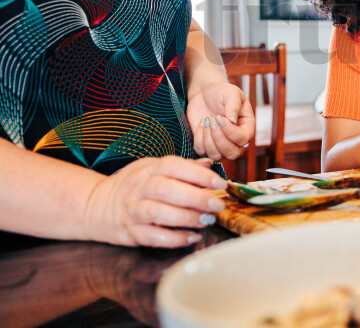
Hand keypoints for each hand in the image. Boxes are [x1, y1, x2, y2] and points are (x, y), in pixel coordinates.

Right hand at [84, 156, 227, 247]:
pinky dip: (173, 239)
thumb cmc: (134, 186)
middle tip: (217, 205)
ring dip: (185, 217)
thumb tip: (209, 163)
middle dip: (195, 197)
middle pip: (166, 190)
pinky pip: (152, 237)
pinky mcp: (129, 232)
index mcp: (148, 169)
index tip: (220, 184)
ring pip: (158, 213)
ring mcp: (132, 210)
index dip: (198, 174)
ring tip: (206, 220)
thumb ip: (182, 167)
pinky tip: (191, 237)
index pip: (173, 166)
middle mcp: (138, 188)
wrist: (95, 205)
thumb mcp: (153, 169)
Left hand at [185, 82, 254, 159]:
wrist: (205, 94)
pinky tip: (201, 125)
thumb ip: (233, 105)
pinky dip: (199, 139)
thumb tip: (232, 121)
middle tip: (212, 120)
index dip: (230, 132)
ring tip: (206, 121)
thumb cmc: (221, 92)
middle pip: (232, 153)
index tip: (219, 117)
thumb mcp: (231, 93)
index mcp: (247, 127)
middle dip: (219, 139)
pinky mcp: (207, 146)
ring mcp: (221, 145)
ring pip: (217, 156)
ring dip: (208, 139)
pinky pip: (202, 152)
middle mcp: (236, 140)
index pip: (243, 139)